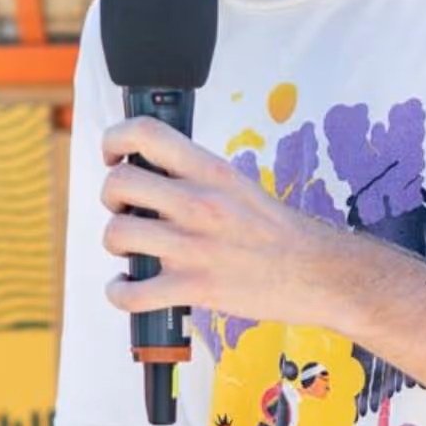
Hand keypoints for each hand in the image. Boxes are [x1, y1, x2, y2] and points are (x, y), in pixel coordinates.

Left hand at [100, 116, 347, 326]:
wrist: (314, 270)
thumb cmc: (277, 229)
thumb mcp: (238, 183)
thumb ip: (196, 175)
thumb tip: (152, 170)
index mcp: (211, 170)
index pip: (146, 133)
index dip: (116, 138)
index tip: (112, 153)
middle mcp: (199, 202)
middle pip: (120, 183)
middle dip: (111, 196)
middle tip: (123, 206)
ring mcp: (193, 246)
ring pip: (117, 234)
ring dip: (115, 241)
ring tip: (131, 246)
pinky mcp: (193, 287)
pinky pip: (131, 292)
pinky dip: (119, 291)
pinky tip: (127, 286)